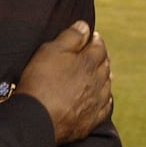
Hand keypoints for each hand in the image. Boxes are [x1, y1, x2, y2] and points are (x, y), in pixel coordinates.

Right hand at [17, 21, 112, 145]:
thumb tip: (85, 26)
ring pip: (107, 86)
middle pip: (104, 66)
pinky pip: (105, 107)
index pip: (98, 47)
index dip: (96, 40)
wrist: (38, 118)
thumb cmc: (41, 80)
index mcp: (88, 63)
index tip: (93, 36)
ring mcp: (96, 102)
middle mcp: (97, 82)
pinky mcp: (91, 120)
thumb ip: (70, 37)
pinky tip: (103, 98)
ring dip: (105, 77)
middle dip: (102, 57)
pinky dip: (106, 99)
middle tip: (98, 53)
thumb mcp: (51, 51)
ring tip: (103, 73)